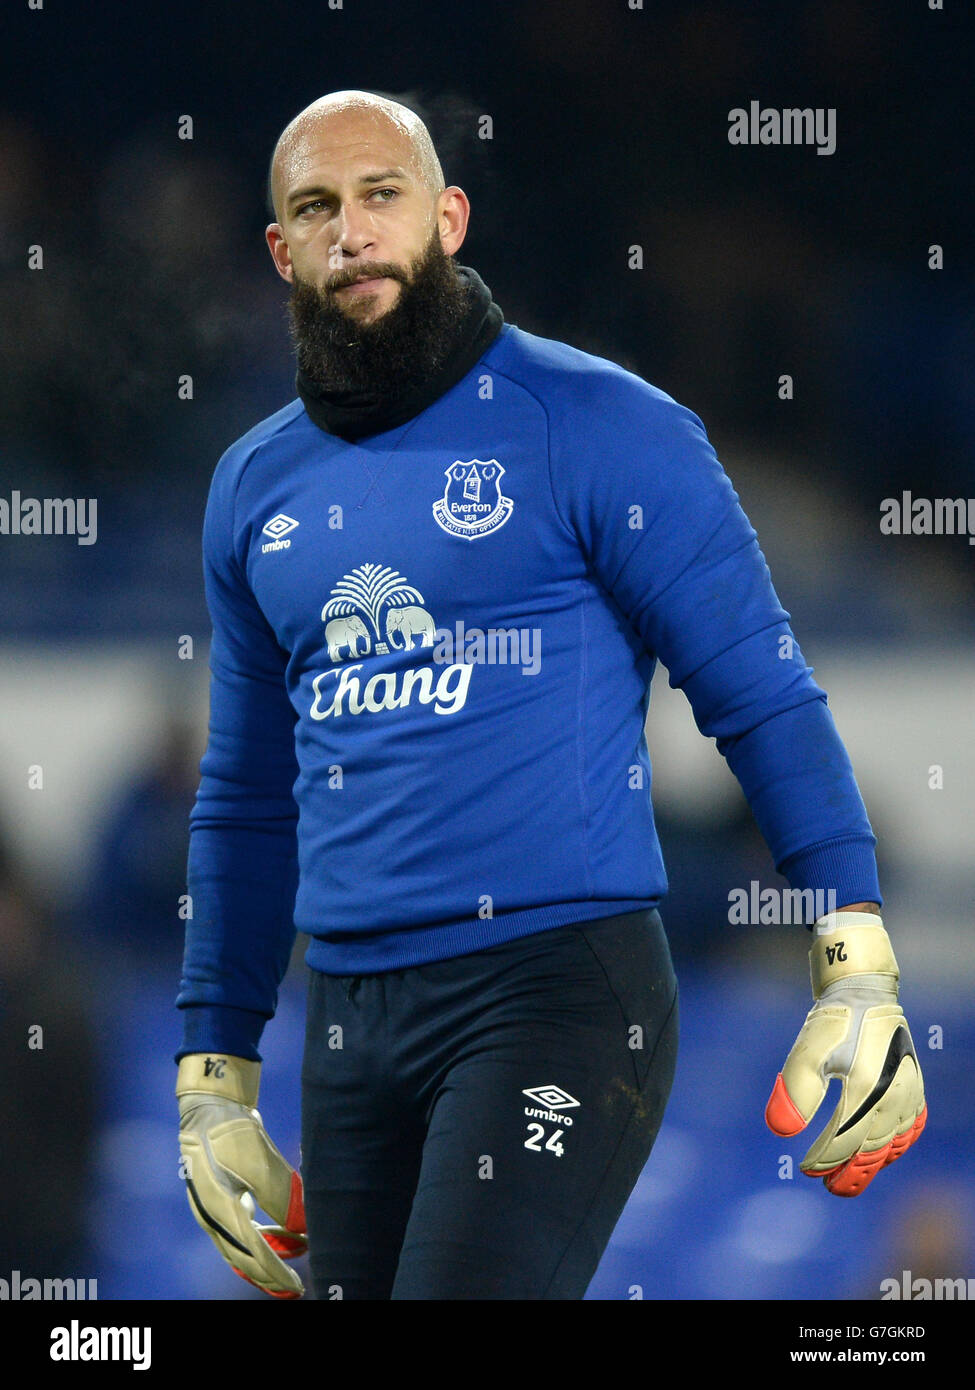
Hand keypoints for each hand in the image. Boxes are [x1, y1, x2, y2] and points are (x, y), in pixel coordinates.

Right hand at [176, 1053, 307, 1296]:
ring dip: (265, 1258)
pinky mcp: (216, 1200)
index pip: (252, 1253)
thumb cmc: (233, 1132)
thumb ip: (280, 1195)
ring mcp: (211, 1210)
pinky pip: (237, 1232)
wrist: (210, 1106)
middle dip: (269, 1275)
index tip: (297, 1284)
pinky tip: (277, 1238)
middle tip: (295, 1287)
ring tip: (292, 1259)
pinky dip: (258, 1240)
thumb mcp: (259, 1161)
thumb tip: (301, 1227)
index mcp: (220, 1211)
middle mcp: (212, 1218)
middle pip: (242, 1259)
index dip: (275, 1272)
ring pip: (239, 1248)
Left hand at [765, 912, 926, 1195]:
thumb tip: (780, 1130)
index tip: (805, 1169)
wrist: (864, 992)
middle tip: (829, 1186)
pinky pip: (911, 1128)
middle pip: (870, 1149)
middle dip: (848, 1171)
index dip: (823, 1160)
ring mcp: (908, 1093)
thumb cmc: (831, 1023)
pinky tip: (883, 1153)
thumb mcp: (805, 1052)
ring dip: (872, 1164)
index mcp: (864, 1089)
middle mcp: (892, 1097)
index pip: (842, 1141)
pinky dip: (897, 1146)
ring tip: (851, 1178)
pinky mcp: (915, 1087)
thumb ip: (794, 1092)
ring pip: (892, 1143)